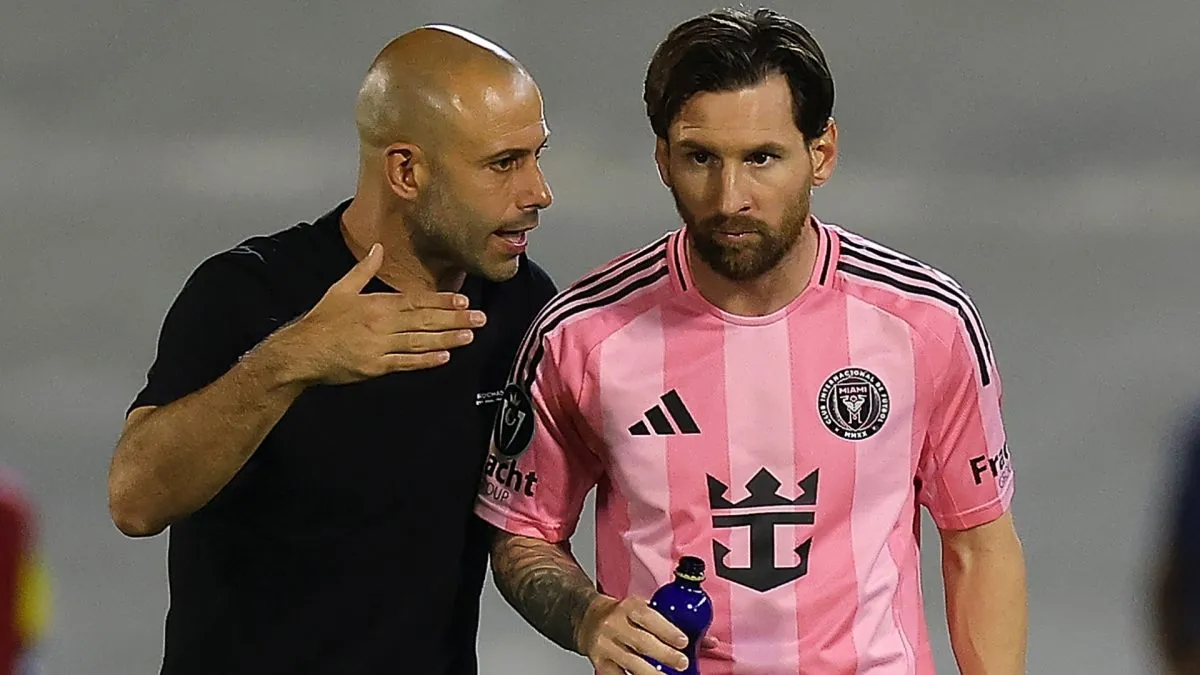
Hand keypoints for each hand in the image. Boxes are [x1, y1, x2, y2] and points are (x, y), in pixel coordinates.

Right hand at [275, 243, 485, 383]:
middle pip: (424, 320)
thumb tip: (377, 248)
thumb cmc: (321, 321)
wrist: (301, 351)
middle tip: (479, 318)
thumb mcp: (340, 289)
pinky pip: (405, 363)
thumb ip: (363, 269)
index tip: (463, 301)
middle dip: (454, 319)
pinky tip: (444, 357)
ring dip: (446, 339)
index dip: (442, 301)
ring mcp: (380, 347)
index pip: (416, 300)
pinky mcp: (375, 367)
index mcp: (376, 304)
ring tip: (469, 336)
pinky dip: (426, 361)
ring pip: (420, 341)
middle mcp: (382, 324)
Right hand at [577, 595, 690, 674]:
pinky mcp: (600, 661)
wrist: (588, 618)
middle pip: (641, 642)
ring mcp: (606, 644)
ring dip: (651, 673)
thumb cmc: (622, 614)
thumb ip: (672, 625)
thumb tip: (708, 641)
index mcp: (628, 607)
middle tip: (681, 663)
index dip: (667, 630)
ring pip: (630, 662)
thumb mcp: (643, 610)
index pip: (648, 618)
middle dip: (664, 655)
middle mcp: (614, 624)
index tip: (684, 641)